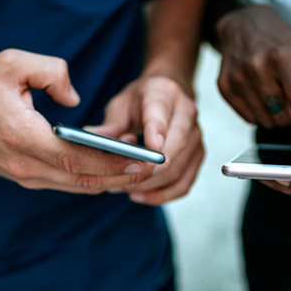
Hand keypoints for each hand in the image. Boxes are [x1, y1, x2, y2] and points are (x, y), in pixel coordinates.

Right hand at [0, 49, 153, 193]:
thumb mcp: (12, 64)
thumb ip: (52, 72)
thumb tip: (76, 100)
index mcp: (23, 137)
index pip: (77, 159)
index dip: (112, 163)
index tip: (142, 160)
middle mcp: (27, 165)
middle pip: (84, 179)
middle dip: (122, 177)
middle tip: (153, 167)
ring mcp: (28, 176)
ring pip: (79, 185)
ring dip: (111, 179)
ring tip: (140, 166)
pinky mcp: (29, 178)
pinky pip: (70, 183)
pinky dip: (95, 178)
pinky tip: (114, 167)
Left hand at [86, 76, 203, 204]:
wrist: (169, 94)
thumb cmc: (142, 100)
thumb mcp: (121, 104)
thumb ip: (110, 124)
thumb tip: (92, 140)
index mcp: (164, 94)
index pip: (161, 115)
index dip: (155, 134)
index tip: (146, 153)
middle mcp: (187, 114)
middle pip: (175, 148)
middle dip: (148, 169)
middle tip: (121, 181)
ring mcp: (197, 136)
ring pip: (178, 170)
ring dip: (150, 185)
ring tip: (124, 188)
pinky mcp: (198, 155)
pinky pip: (183, 183)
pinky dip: (162, 194)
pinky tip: (140, 195)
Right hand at [216, 4, 290, 157]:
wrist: (242, 24)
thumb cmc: (282, 42)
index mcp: (283, 57)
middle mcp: (256, 68)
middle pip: (284, 117)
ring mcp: (237, 79)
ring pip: (267, 122)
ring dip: (278, 116)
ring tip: (276, 92)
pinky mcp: (224, 88)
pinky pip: (249, 119)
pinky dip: (261, 114)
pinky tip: (260, 93)